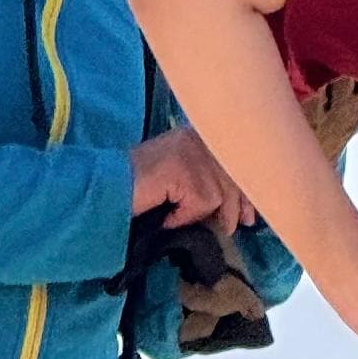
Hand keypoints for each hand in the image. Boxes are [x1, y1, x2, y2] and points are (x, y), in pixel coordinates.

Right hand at [127, 124, 254, 235]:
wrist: (107, 186)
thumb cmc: (138, 184)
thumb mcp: (179, 174)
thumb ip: (204, 177)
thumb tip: (236, 203)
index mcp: (198, 134)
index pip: (235, 160)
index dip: (246, 186)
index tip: (250, 210)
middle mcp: (198, 138)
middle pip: (234, 176)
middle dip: (240, 204)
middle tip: (243, 224)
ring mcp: (191, 153)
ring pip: (219, 195)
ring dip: (203, 214)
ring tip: (184, 219)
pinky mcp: (184, 171)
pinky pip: (200, 204)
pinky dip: (184, 217)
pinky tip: (167, 216)